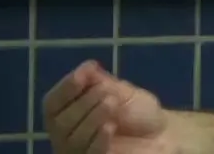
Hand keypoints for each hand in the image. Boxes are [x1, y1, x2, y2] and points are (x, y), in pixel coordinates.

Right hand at [43, 60, 174, 153]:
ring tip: (113, 104)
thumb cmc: (136, 110)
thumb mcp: (118, 90)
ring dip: (92, 118)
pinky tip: (109, 127)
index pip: (52, 103)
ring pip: (73, 139)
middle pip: (59, 122)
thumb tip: (87, 67)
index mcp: (68, 111)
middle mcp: (67, 134)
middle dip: (83, 103)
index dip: (66, 87)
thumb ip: (99, 81)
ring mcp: (79, 151)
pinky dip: (97, 139)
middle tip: (108, 94)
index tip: (85, 73)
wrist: (161, 132)